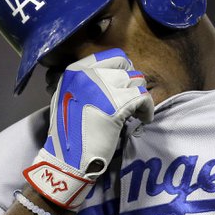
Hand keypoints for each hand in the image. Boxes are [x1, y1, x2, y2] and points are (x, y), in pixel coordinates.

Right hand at [24, 49, 153, 208]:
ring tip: (136, 112)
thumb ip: (85, 83)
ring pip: (137, 81)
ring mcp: (103, 88)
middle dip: (132, 83)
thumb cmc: (69, 132)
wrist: (67, 158)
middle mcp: (89, 74)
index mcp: (76, 70)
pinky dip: (147, 109)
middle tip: (131, 99)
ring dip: (140, 97)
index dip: (124, 70)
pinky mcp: (116, 105)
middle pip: (127, 68)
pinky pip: (144, 98)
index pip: (113, 56)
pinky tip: (143, 119)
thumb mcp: (68, 97)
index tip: (125, 84)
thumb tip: (111, 77)